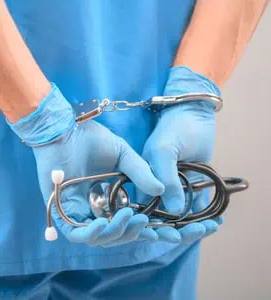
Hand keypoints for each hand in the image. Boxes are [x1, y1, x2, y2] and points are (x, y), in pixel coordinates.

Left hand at [9, 84, 163, 246]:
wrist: (66, 130)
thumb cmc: (93, 140)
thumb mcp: (123, 155)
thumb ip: (140, 173)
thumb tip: (160, 190)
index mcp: (110, 198)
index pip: (129, 222)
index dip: (147, 230)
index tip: (168, 233)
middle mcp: (95, 208)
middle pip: (115, 234)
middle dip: (132, 233)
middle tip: (144, 222)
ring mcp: (78, 212)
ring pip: (98, 238)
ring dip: (115, 232)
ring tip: (128, 215)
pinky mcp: (61, 211)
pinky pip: (75, 234)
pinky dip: (91, 233)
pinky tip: (103, 223)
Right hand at [136, 66, 222, 243]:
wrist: (195, 114)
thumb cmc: (174, 128)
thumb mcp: (164, 150)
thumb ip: (166, 178)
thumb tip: (174, 210)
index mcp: (143, 179)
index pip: (142, 208)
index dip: (151, 225)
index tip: (166, 235)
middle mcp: (156, 185)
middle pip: (162, 215)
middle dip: (176, 228)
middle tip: (195, 232)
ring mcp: (174, 186)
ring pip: (180, 213)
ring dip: (193, 223)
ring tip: (209, 227)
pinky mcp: (191, 184)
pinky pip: (195, 203)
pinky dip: (204, 213)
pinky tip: (215, 220)